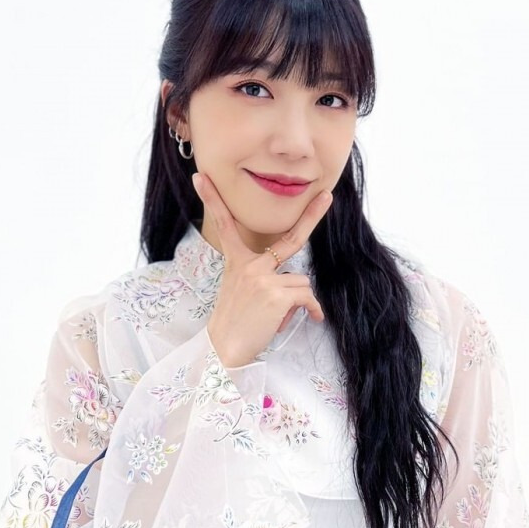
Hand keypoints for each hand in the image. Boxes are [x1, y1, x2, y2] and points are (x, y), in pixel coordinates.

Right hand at [191, 171, 332, 367]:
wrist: (224, 349)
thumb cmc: (234, 323)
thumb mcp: (240, 292)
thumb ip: (263, 278)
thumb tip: (297, 286)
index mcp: (236, 262)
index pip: (225, 225)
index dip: (213, 200)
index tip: (201, 177)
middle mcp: (249, 266)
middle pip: (289, 239)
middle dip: (311, 216)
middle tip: (327, 196)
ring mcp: (263, 279)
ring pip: (301, 282)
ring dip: (298, 301)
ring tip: (279, 316)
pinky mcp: (277, 296)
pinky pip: (307, 297)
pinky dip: (312, 310)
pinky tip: (311, 318)